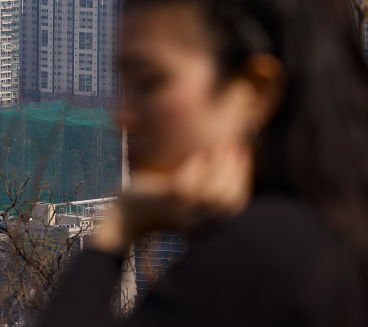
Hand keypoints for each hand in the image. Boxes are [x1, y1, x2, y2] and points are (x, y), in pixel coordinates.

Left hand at [88, 143, 253, 253]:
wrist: (124, 215)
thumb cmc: (155, 200)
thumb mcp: (183, 192)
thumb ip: (201, 181)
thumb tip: (217, 152)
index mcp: (204, 219)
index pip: (235, 203)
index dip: (243, 179)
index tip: (243, 154)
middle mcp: (196, 220)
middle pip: (227, 200)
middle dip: (235, 171)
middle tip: (233, 147)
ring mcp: (180, 212)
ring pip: (210, 195)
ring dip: (218, 169)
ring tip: (217, 147)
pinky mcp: (163, 201)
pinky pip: (185, 188)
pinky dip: (194, 171)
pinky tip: (196, 156)